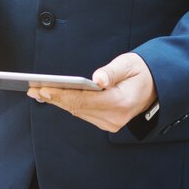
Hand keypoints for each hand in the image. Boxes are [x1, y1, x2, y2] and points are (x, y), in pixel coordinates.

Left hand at [27, 53, 156, 132]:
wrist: (156, 87)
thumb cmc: (140, 72)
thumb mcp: (128, 65)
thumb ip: (111, 72)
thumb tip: (97, 79)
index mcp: (121, 102)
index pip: (84, 100)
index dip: (62, 95)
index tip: (44, 89)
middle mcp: (115, 118)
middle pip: (77, 108)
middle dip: (54, 98)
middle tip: (33, 89)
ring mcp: (111, 123)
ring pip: (77, 112)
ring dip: (57, 102)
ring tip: (37, 91)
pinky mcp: (107, 124)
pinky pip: (82, 114)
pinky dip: (67, 105)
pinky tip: (53, 97)